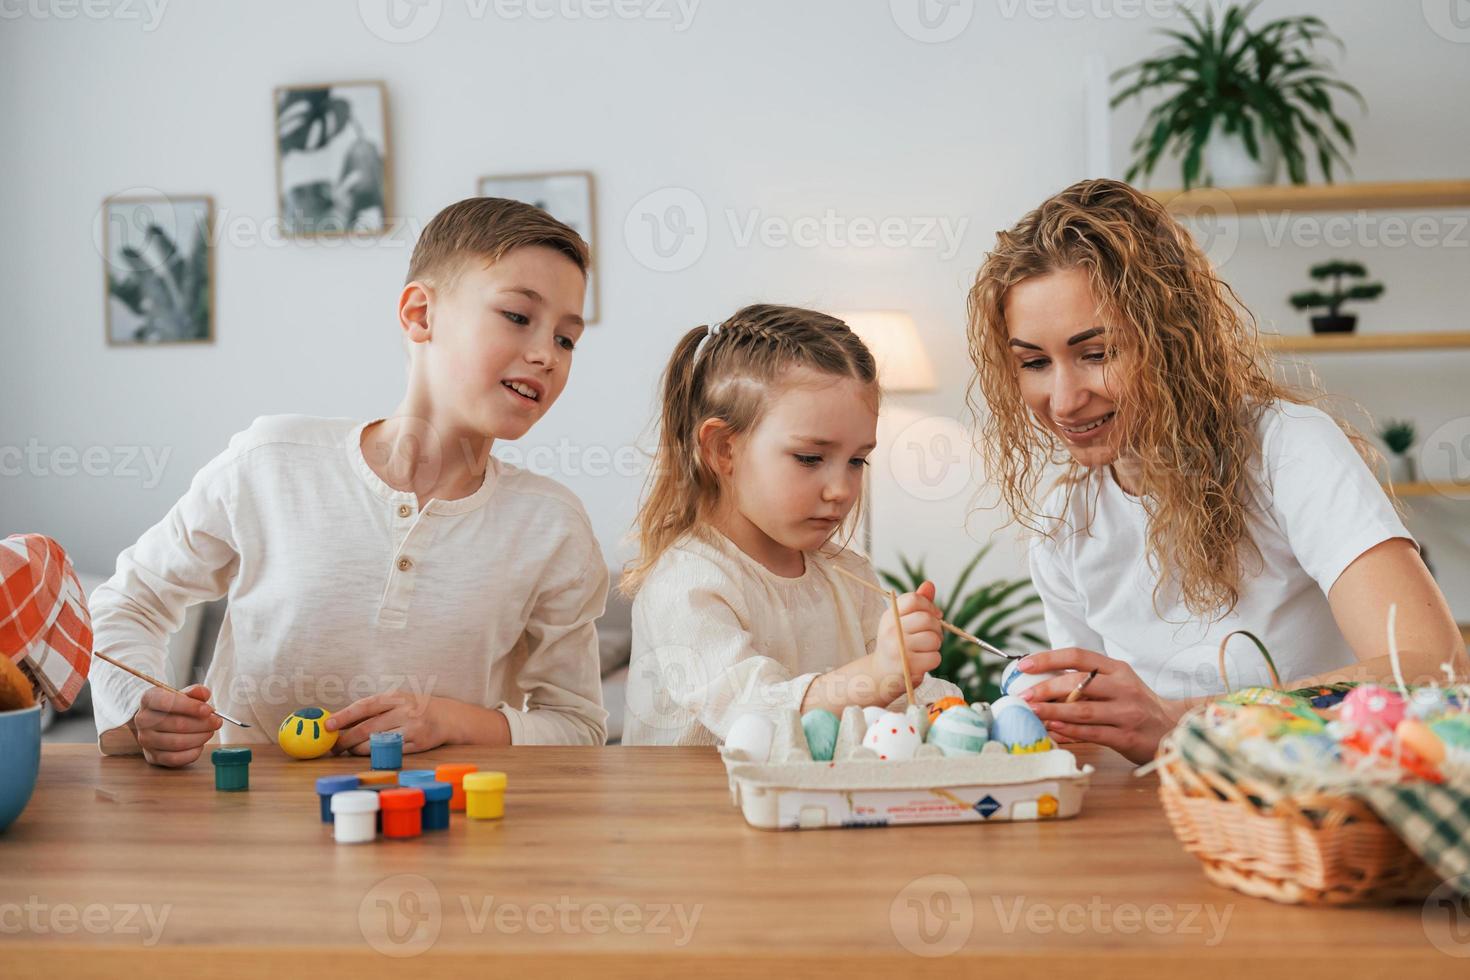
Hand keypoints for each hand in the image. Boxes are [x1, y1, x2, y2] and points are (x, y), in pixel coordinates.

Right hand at [129, 684, 221, 767]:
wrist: (156, 722)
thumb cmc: (173, 707)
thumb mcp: (182, 694)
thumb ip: (194, 692)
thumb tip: (205, 693)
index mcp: (149, 699)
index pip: (167, 702)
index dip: (190, 707)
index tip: (208, 710)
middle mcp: (143, 720)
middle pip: (176, 724)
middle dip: (202, 724)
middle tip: (217, 722)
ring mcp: (145, 740)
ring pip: (177, 743)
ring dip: (200, 737)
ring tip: (210, 731)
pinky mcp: (152, 756)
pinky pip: (175, 759)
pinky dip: (192, 752)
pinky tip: (200, 744)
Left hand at [325, 691, 450, 755]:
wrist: (449, 716)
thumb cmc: (415, 707)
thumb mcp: (397, 700)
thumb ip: (373, 708)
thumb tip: (340, 720)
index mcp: (395, 697)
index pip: (364, 706)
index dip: (344, 716)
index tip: (327, 725)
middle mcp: (404, 711)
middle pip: (367, 729)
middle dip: (346, 739)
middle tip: (333, 746)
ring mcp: (412, 728)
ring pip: (376, 743)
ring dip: (357, 749)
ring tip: (348, 750)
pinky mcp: (418, 744)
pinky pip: (390, 752)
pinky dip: (375, 754)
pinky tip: (367, 753)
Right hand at [874, 581, 942, 691]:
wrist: (881, 675)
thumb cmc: (896, 645)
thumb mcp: (901, 622)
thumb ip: (916, 604)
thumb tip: (929, 584)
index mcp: (889, 616)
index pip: (914, 600)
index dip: (929, 606)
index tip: (935, 615)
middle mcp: (890, 630)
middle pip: (927, 619)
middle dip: (936, 628)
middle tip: (932, 635)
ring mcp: (898, 648)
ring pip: (933, 639)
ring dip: (936, 645)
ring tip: (926, 649)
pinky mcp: (907, 666)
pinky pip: (935, 657)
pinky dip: (934, 660)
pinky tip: (923, 662)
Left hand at [1014, 648, 1182, 765]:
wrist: (1173, 729)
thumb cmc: (1135, 705)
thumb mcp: (1117, 684)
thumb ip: (1086, 682)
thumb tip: (1040, 683)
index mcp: (1117, 668)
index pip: (1078, 656)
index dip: (1048, 658)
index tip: (1024, 665)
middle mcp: (1123, 687)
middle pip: (1078, 682)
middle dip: (1046, 688)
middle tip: (1023, 696)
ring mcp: (1127, 712)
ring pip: (1083, 709)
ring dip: (1052, 711)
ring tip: (1031, 713)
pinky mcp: (1127, 736)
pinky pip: (1092, 733)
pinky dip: (1069, 731)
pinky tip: (1052, 729)